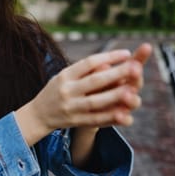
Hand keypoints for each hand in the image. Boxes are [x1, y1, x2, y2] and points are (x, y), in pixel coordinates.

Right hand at [15, 43, 152, 143]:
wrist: (37, 115)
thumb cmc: (56, 91)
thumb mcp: (64, 76)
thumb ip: (83, 70)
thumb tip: (109, 62)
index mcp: (65, 75)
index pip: (88, 63)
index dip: (108, 57)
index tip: (126, 53)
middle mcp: (67, 90)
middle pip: (94, 81)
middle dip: (116, 74)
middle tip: (136, 67)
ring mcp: (70, 107)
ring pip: (96, 102)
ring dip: (115, 96)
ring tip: (132, 90)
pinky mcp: (75, 122)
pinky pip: (95, 119)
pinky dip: (110, 117)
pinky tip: (125, 114)